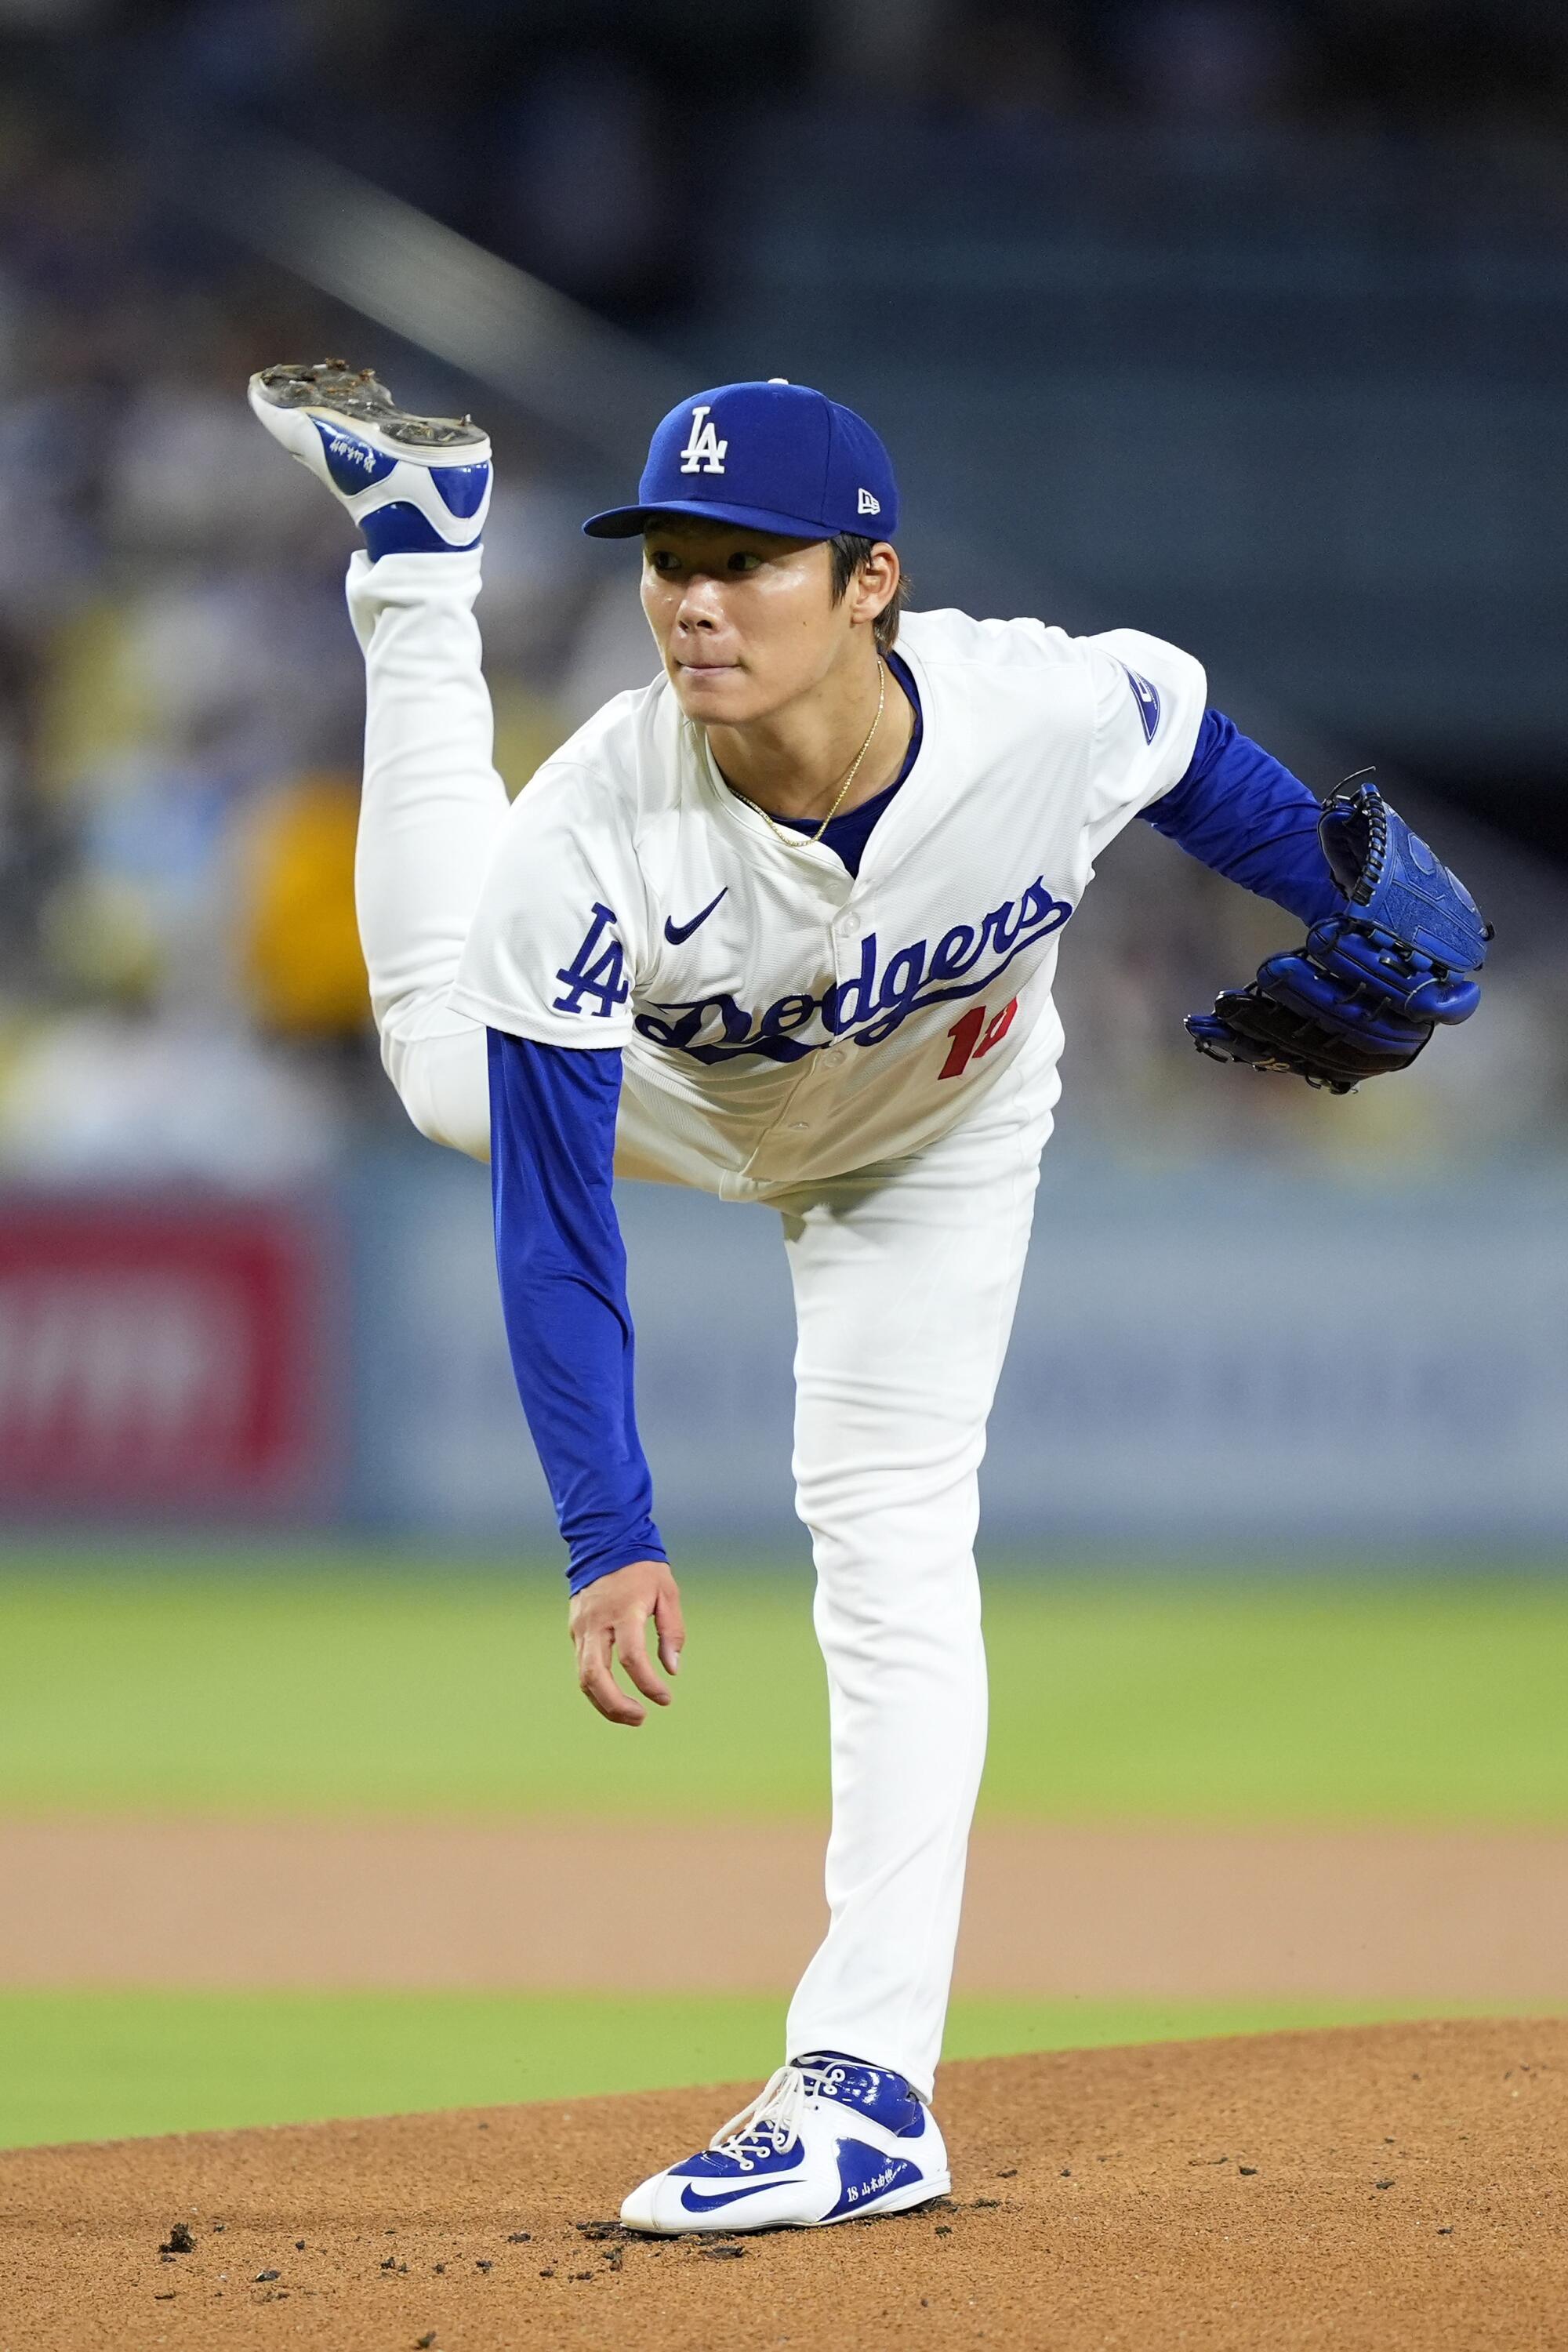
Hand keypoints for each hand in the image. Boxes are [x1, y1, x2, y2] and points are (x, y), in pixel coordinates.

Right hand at [568, 1559, 684, 1727]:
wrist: (605, 1542)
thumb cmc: (642, 1569)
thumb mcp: (668, 1593)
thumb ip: (672, 1632)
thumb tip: (672, 1670)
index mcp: (623, 1611)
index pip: (631, 1657)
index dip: (648, 1683)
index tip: (665, 1698)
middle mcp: (597, 1622)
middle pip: (596, 1675)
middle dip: (617, 1705)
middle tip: (642, 1718)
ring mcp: (581, 1628)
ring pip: (584, 1677)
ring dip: (605, 1704)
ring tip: (631, 1716)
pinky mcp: (575, 1631)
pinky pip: (582, 1667)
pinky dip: (598, 1688)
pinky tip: (616, 1698)